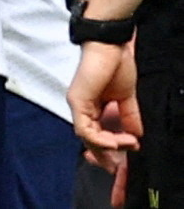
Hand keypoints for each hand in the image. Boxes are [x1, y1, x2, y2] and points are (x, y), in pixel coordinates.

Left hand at [69, 41, 141, 163]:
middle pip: (89, 140)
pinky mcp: (77, 101)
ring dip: (108, 147)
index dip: (105, 152)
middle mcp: (82, 109)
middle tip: (118, 166)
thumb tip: (135, 138)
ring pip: (87, 137)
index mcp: (93, 108)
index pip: (95, 136)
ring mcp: (77, 105)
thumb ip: (129, 117)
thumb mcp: (126, 98)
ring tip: (126, 145)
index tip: (118, 164)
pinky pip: (85, 129)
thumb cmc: (116, 65)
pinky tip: (116, 141)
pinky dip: (100, 139)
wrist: (111, 46)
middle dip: (105, 156)